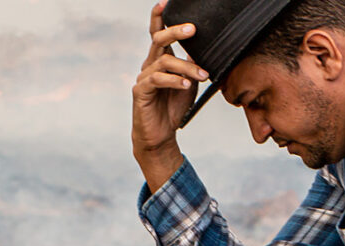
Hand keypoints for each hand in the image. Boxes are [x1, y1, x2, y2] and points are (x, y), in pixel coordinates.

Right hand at [132, 1, 207, 189]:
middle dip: (175, 32)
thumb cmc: (173, 107)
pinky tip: (185, 85)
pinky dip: (174, 80)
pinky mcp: (141, 92)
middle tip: (192, 29)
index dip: (159, 18)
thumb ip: (192, 65)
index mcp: (159, 60)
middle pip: (159, 40)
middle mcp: (149, 65)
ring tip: (202, 76)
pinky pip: (157, 80)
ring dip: (187, 67)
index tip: (164, 3)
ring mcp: (143, 78)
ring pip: (164, 62)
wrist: (160, 134)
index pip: (157, 34)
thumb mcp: (189, 82)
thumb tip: (204, 50)